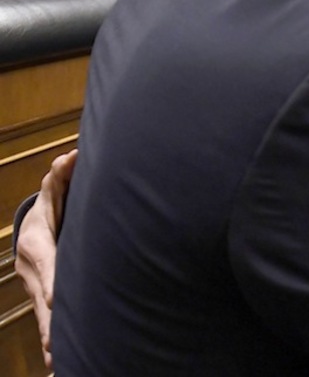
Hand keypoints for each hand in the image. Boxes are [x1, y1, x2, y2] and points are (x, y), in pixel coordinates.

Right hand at [15, 148, 77, 367]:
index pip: (46, 267)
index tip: (53, 299)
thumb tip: (71, 155)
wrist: (33, 232)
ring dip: (52, 338)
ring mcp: (39, 288)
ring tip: (58, 362)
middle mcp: (35, 273)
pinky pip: (51, 320)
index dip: (52, 282)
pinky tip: (58, 362)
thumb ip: (60, 178)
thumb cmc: (51, 211)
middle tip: (57, 348)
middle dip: (50, 322)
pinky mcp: (47, 297)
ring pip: (46, 316)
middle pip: (45, 299)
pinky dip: (54, 339)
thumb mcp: (52, 196)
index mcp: (37, 248)